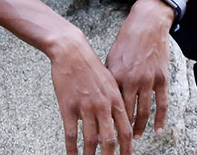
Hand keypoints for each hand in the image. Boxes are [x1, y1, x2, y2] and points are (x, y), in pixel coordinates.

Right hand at [46, 27, 132, 154]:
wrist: (72, 51)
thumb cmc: (91, 67)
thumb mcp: (110, 83)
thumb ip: (114, 103)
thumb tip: (116, 122)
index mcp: (116, 99)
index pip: (125, 129)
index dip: (127, 147)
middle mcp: (103, 105)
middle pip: (110, 139)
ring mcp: (86, 107)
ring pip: (91, 140)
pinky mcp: (68, 107)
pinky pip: (71, 134)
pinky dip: (72, 149)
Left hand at [106, 0, 174, 137]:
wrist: (147, 24)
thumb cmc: (126, 41)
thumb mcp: (111, 58)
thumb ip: (109, 78)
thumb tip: (103, 96)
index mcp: (115, 76)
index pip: (109, 105)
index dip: (106, 121)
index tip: (102, 132)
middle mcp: (131, 80)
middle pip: (125, 113)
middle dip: (121, 130)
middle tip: (117, 142)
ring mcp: (148, 80)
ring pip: (144, 111)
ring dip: (139, 127)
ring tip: (134, 138)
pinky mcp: (162, 78)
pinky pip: (162, 103)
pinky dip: (160, 119)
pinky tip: (158, 130)